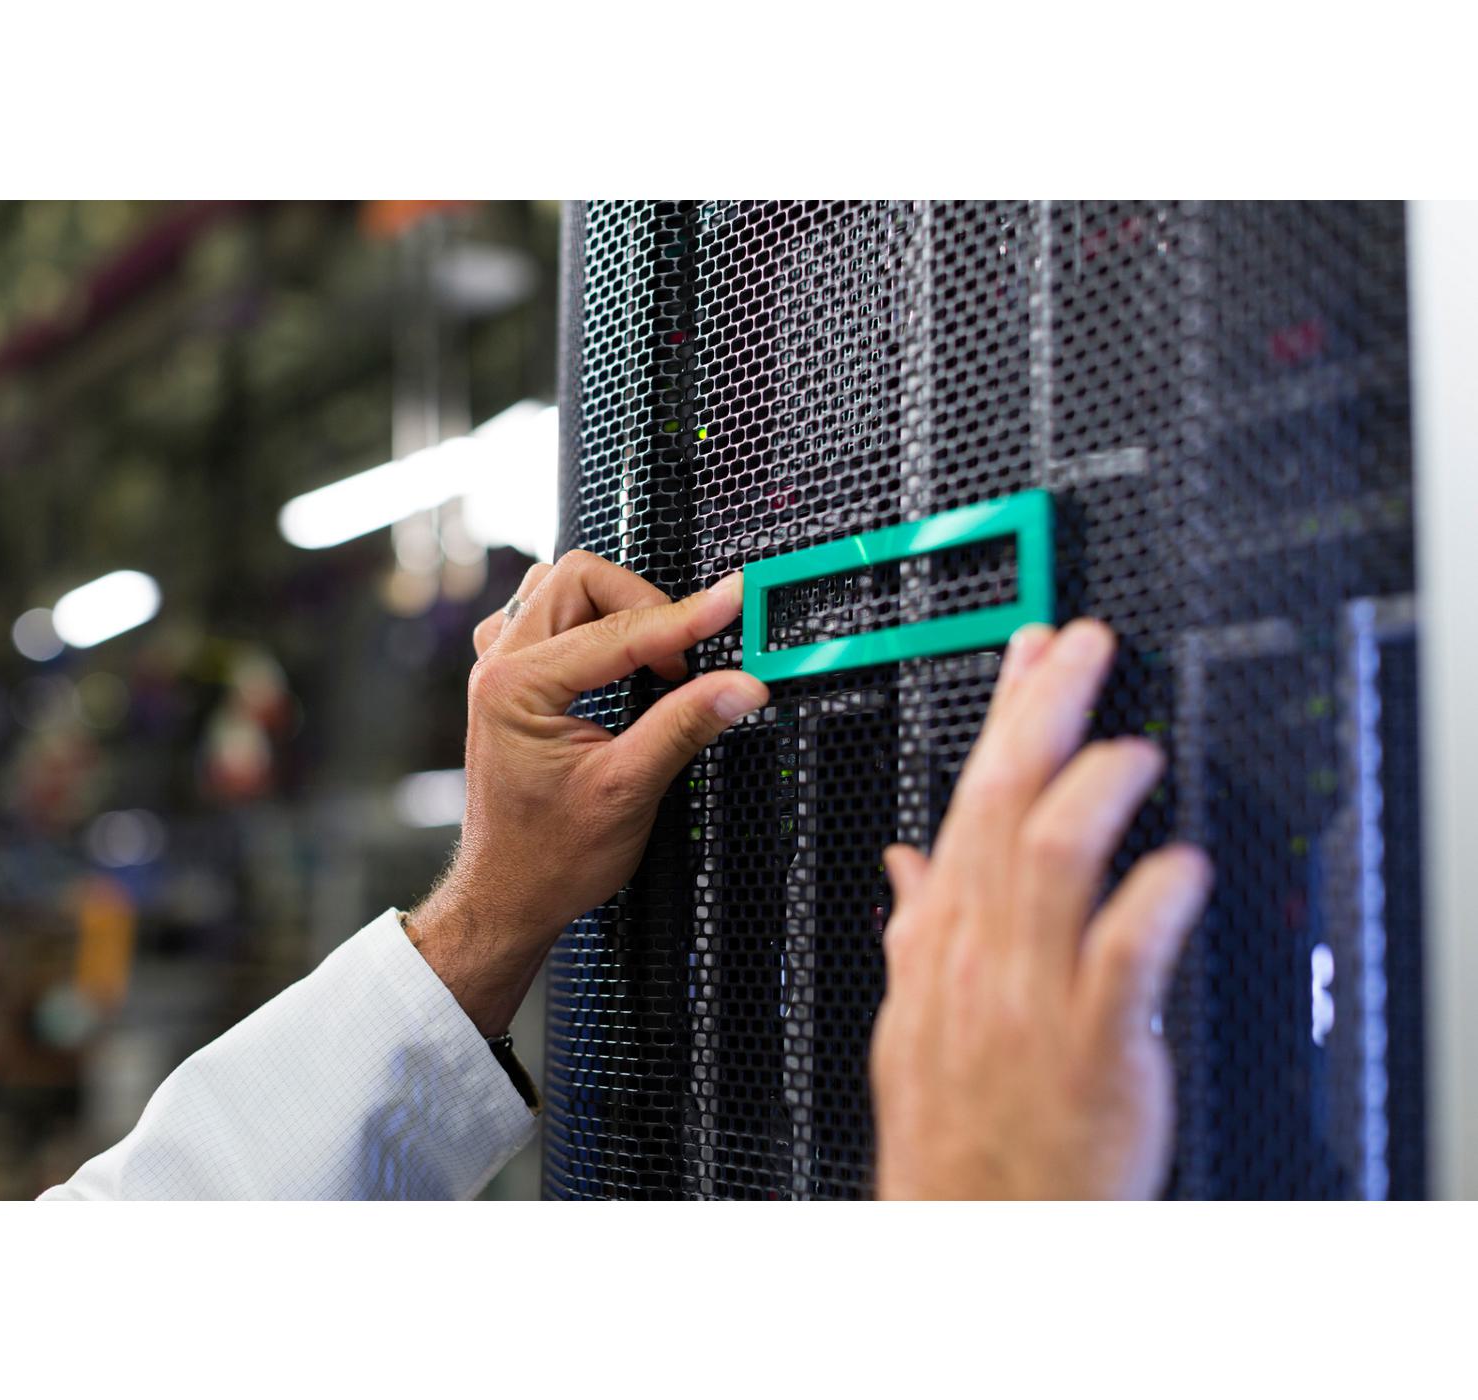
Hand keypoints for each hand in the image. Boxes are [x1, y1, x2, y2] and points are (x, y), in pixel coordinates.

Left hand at [406, 551, 768, 1035]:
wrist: (509, 895)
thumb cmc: (550, 857)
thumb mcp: (628, 791)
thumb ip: (685, 726)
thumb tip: (740, 684)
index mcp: (516, 687)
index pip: (617, 631)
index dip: (684, 618)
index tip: (732, 604)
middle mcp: (498, 666)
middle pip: (579, 579)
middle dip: (643, 605)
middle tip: (682, 656)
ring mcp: (499, 669)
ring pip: (562, 588)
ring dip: (615, 609)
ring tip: (653, 658)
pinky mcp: (511, 679)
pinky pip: (548, 615)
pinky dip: (591, 624)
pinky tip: (618, 660)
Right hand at [870, 619, 1212, 1198]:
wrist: (969, 1231)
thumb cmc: (954, 1127)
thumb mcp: (912, 1019)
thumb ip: (915, 929)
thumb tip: (905, 859)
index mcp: (945, 939)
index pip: (972, 799)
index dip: (1006, 716)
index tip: (1036, 651)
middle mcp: (982, 954)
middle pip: (1005, 806)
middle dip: (1045, 713)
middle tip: (1085, 647)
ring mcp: (1031, 998)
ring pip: (1053, 862)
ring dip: (1096, 791)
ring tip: (1136, 749)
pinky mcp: (1091, 1049)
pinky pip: (1121, 962)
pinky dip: (1152, 903)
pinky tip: (1182, 865)